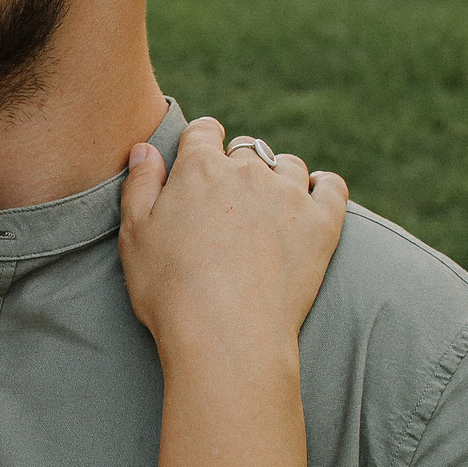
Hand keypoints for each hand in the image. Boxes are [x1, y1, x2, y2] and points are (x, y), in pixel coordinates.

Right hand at [120, 116, 347, 363]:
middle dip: (237, 166)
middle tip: (229, 203)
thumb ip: (140, 184)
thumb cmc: (171, 291)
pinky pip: (332, 186)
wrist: (226, 335)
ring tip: (269, 205)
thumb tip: (145, 148)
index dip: (201, 143)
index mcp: (199, 168)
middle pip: (245, 149)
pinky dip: (324, 186)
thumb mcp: (134, 236)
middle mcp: (247, 171)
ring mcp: (289, 195)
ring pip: (288, 165)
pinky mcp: (322, 223)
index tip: (201, 160)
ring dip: (279, 176)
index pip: (203, 131)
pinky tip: (314, 198)